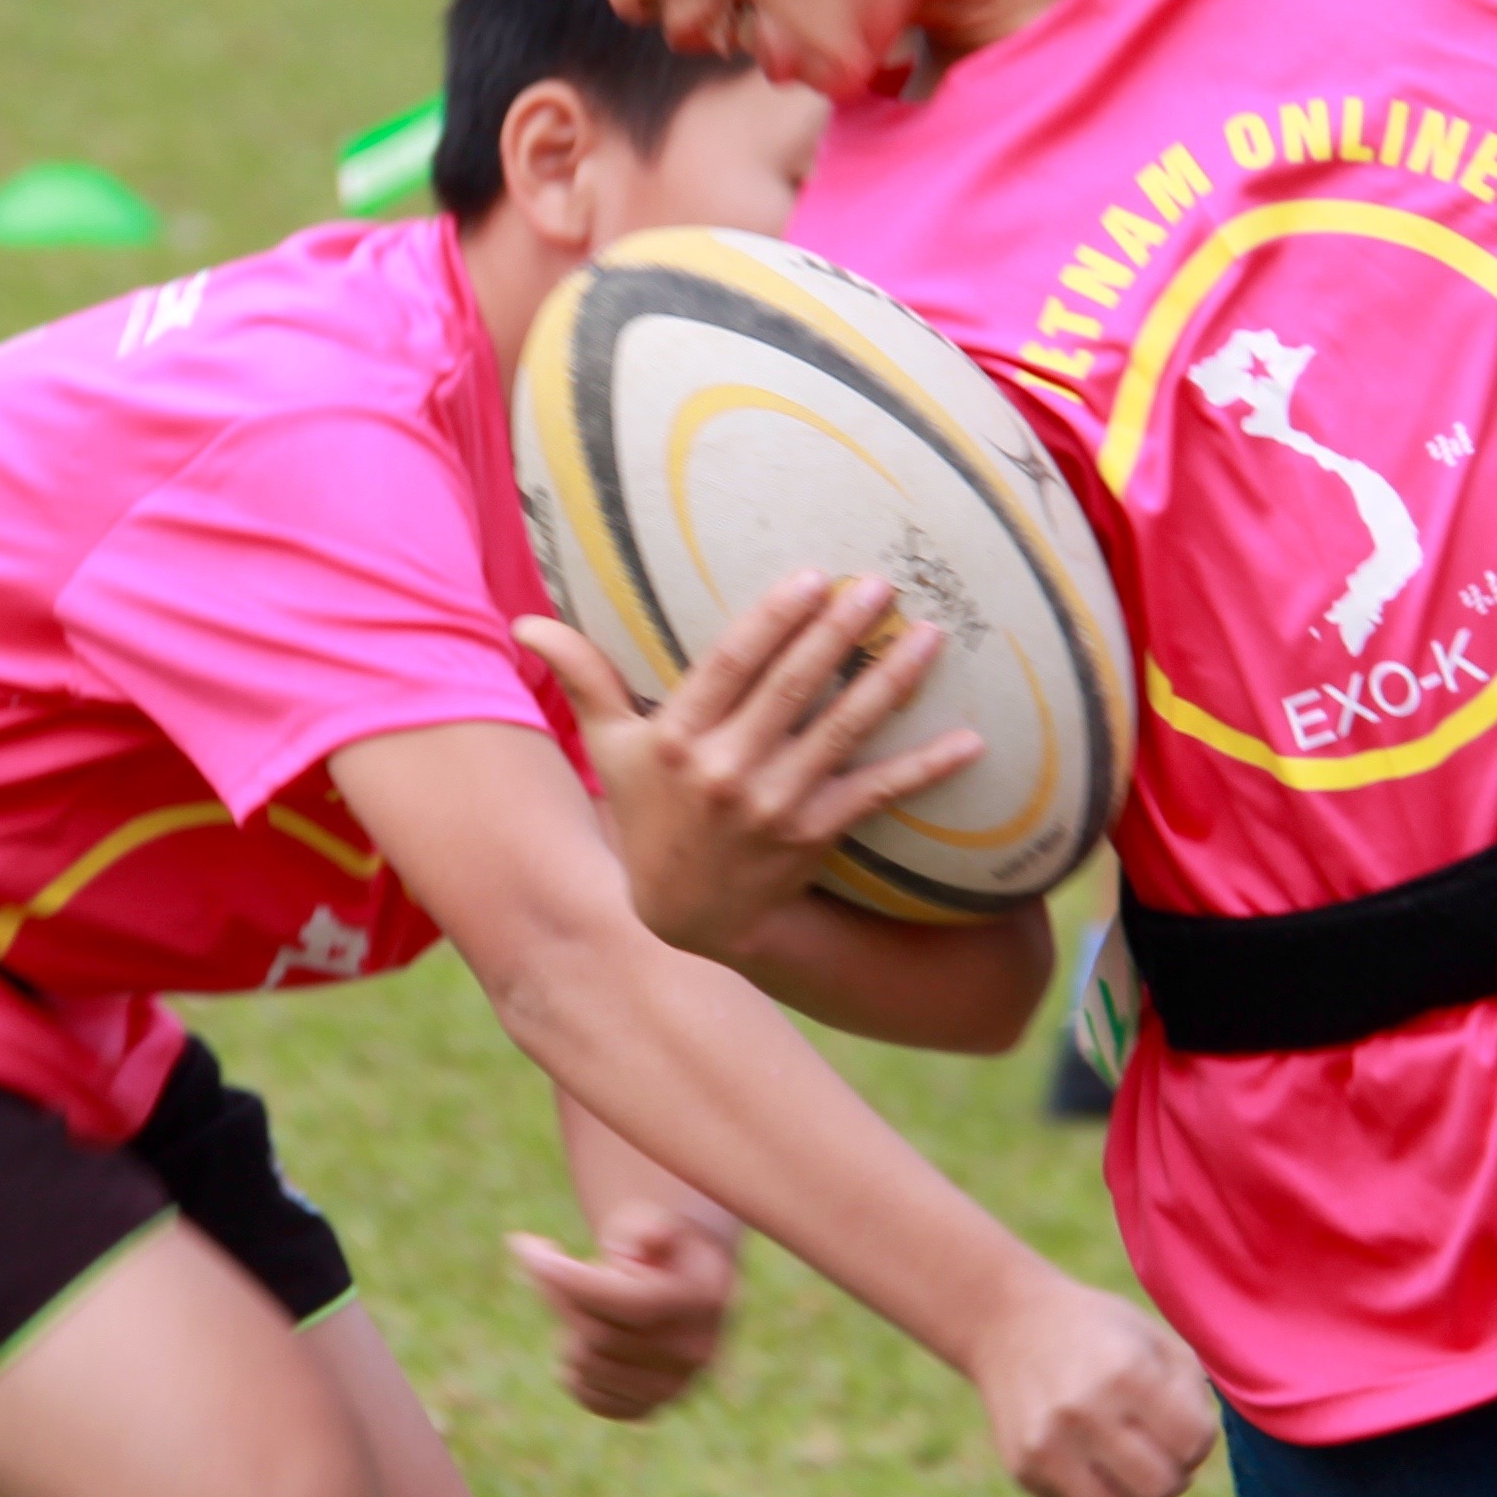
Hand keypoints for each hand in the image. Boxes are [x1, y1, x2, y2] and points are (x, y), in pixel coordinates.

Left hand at [508, 1210, 740, 1419]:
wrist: (686, 1287)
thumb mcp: (659, 1220)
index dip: (567, 1277)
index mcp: (702, 1300)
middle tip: (544, 1259)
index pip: (623, 1301)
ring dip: (568, 1328)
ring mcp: (673, 1388)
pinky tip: (583, 1337)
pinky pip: (589, 1396)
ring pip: (585, 1364)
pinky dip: (574, 1368)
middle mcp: (694, 1352)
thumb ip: (650, 1226)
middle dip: (557, 1291)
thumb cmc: (661, 1247)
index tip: (524, 1245)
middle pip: (596, 1332)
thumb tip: (643, 1243)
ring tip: (587, 1300)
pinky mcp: (649, 1408)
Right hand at [522, 572, 980, 959]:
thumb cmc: (648, 817)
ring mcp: (773, 807)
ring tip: (929, 637)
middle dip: (837, 634)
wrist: (682, 921)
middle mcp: (725, 770)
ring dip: (889, 684)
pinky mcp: (814, 837)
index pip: (729, 666)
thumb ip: (583, 679)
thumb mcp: (609, 749)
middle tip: (879, 585)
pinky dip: (923, 769)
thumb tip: (527, 623)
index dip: (770, 621)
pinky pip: (875, 794)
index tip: (809, 576)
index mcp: (678, 738)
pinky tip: (970, 741)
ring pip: (840, 734)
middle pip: (790, 689)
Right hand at [962, 1272, 1219, 1496]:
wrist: (1007, 1323)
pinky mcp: (1024, 1468)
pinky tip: (1084, 1461)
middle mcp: (1085, 1411)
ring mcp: (1049, 1445)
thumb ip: (1190, 1393)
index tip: (1177, 1423)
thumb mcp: (1152, 1338)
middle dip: (1170, 1476)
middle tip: (1154, 1452)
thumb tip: (1192, 1457)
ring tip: (1124, 1469)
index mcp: (1126, 1372)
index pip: (1193, 1443)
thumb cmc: (1097, 1332)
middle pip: (1161, 1488)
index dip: (1196, 1439)